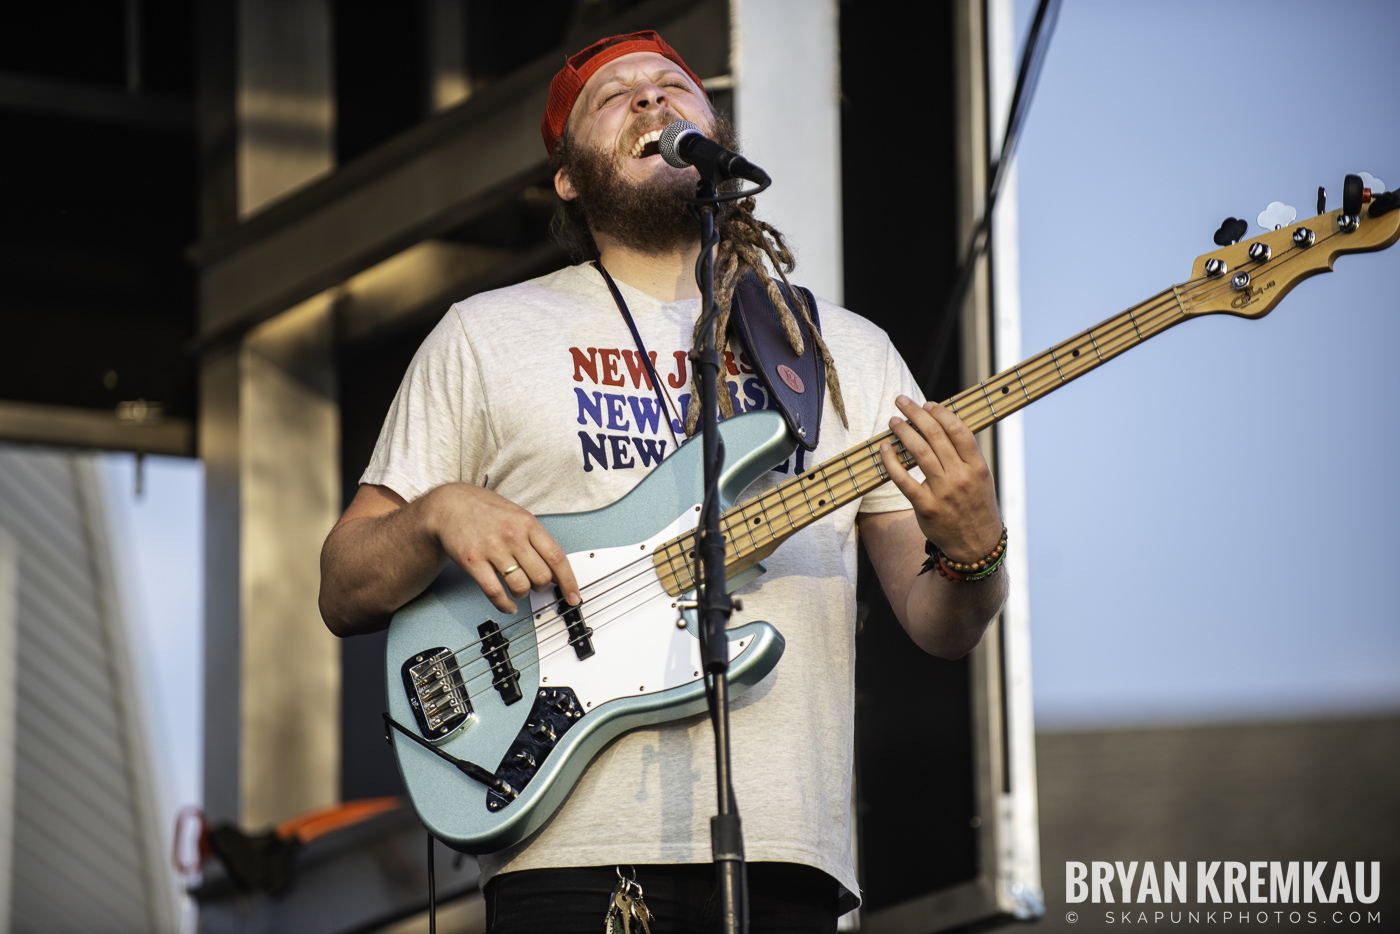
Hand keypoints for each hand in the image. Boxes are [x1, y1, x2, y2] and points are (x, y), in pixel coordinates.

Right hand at [423, 483, 580, 614]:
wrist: (449, 506)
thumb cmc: (486, 511)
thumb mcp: (517, 515)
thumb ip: (536, 538)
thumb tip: (555, 568)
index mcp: (528, 524)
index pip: (557, 557)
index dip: (569, 581)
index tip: (574, 596)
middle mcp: (512, 536)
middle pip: (541, 575)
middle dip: (542, 587)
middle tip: (537, 586)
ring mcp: (492, 549)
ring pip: (520, 586)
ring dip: (523, 595)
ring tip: (519, 591)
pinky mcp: (473, 562)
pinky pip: (494, 592)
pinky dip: (505, 605)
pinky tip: (508, 605)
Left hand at [879, 395, 1003, 563]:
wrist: (976, 545)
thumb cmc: (975, 506)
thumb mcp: (980, 478)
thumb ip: (965, 454)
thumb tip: (942, 425)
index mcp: (977, 466)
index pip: (958, 430)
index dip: (940, 413)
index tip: (927, 404)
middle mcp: (960, 477)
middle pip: (936, 436)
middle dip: (916, 414)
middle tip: (902, 402)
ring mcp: (943, 492)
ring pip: (919, 453)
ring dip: (903, 432)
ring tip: (893, 421)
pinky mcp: (925, 507)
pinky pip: (903, 480)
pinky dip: (891, 462)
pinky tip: (884, 449)